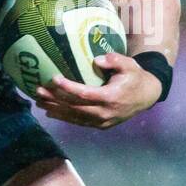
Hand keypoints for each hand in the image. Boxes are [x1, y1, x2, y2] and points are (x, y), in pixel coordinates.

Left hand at [34, 52, 160, 129]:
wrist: (147, 97)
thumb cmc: (135, 77)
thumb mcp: (129, 65)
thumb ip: (115, 60)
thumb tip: (97, 59)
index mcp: (111, 97)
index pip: (85, 94)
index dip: (68, 87)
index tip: (54, 78)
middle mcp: (105, 112)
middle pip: (75, 107)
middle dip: (55, 99)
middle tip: (38, 91)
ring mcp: (102, 122)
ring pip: (74, 116)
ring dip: (55, 110)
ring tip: (38, 102)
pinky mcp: (100, 126)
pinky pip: (79, 122)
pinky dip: (64, 117)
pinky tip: (50, 113)